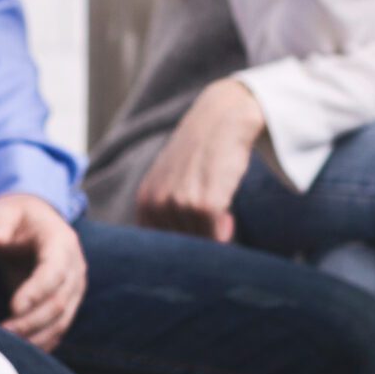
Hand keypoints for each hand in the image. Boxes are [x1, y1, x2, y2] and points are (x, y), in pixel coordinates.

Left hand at [0, 193, 87, 351]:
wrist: (31, 223)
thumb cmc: (13, 217)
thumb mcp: (3, 211)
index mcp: (61, 242)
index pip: (54, 271)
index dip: (37, 291)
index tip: (13, 307)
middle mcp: (74, 267)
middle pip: (59, 301)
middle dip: (32, 321)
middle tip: (2, 333)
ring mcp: (73, 288)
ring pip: (62, 320)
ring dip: (36, 337)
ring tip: (8, 347)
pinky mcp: (65, 303)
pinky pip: (59, 328)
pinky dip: (43, 342)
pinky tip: (22, 352)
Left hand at [132, 78, 264, 242]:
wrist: (221, 119)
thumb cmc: (200, 153)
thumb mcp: (170, 179)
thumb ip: (166, 211)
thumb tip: (178, 253)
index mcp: (145, 200)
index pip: (157, 246)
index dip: (179, 250)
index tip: (194, 243)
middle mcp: (157, 203)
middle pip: (179, 248)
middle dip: (198, 245)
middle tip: (212, 229)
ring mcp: (180, 203)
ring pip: (199, 243)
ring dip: (213, 237)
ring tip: (221, 216)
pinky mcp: (204, 203)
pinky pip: (216, 236)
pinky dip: (224, 231)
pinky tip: (229, 217)